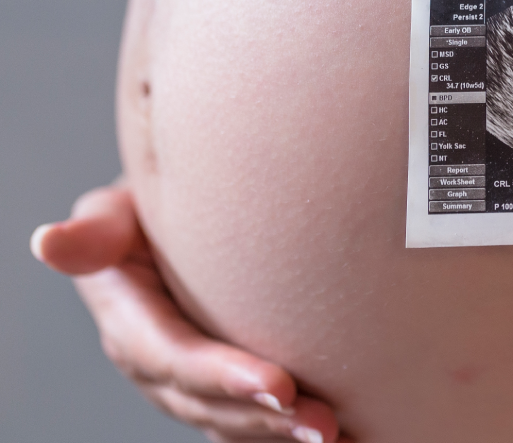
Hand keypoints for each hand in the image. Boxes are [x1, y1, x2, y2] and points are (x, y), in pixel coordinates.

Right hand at [31, 182, 347, 442]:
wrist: (181, 220)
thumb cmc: (151, 209)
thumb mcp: (116, 211)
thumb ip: (95, 231)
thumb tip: (49, 242)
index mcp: (128, 322)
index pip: (174, 358)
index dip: (222, 376)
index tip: (279, 384)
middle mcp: (156, 365)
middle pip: (209, 404)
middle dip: (264, 418)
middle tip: (324, 422)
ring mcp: (188, 384)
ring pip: (233, 422)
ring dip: (283, 435)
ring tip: (339, 434)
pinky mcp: (222, 388)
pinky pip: (250, 423)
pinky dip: (286, 435)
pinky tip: (345, 439)